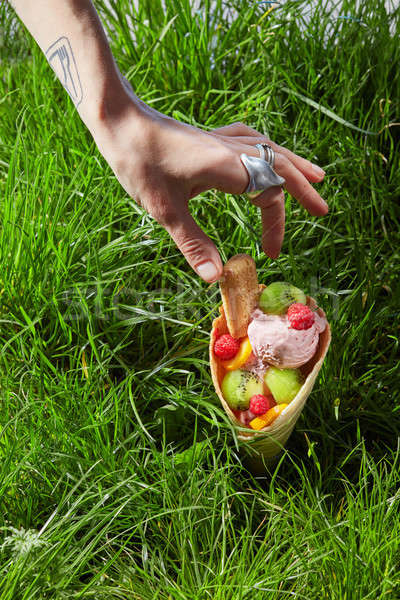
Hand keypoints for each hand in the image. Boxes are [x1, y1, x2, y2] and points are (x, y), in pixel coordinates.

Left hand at [90, 82, 327, 282]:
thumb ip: (193, 243)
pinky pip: (251, 140)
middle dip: (303, 190)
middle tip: (322, 211)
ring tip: (316, 176)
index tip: (270, 253)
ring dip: (293, 165)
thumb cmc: (138, 161)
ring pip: (270, 149)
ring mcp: (221, 140)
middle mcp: (231, 149)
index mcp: (227, 166)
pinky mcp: (210, 137)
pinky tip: (267, 152)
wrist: (118, 120)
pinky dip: (268, 150)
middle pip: (280, 167)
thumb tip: (216, 278)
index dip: (276, 225)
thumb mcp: (164, 209)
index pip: (270, 194)